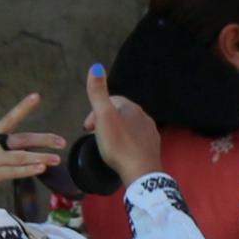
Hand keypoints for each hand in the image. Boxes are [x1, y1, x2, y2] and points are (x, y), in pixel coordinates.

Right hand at [0, 94, 66, 197]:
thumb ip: (0, 153)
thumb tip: (24, 155)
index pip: (8, 120)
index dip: (22, 108)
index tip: (36, 96)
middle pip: (19, 139)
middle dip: (42, 139)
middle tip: (61, 141)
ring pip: (18, 156)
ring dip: (39, 156)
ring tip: (56, 159)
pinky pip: (11, 172)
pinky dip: (26, 170)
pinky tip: (40, 169)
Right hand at [84, 67, 163, 185]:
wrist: (140, 172)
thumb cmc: (118, 144)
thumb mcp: (103, 117)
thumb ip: (98, 93)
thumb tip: (96, 66)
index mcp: (132, 107)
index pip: (111, 100)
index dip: (95, 111)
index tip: (87, 127)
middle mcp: (144, 116)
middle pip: (119, 113)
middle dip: (104, 121)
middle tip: (93, 135)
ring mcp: (150, 132)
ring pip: (127, 126)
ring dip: (114, 131)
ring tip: (104, 143)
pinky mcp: (152, 147)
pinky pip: (135, 139)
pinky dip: (124, 141)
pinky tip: (119, 151)